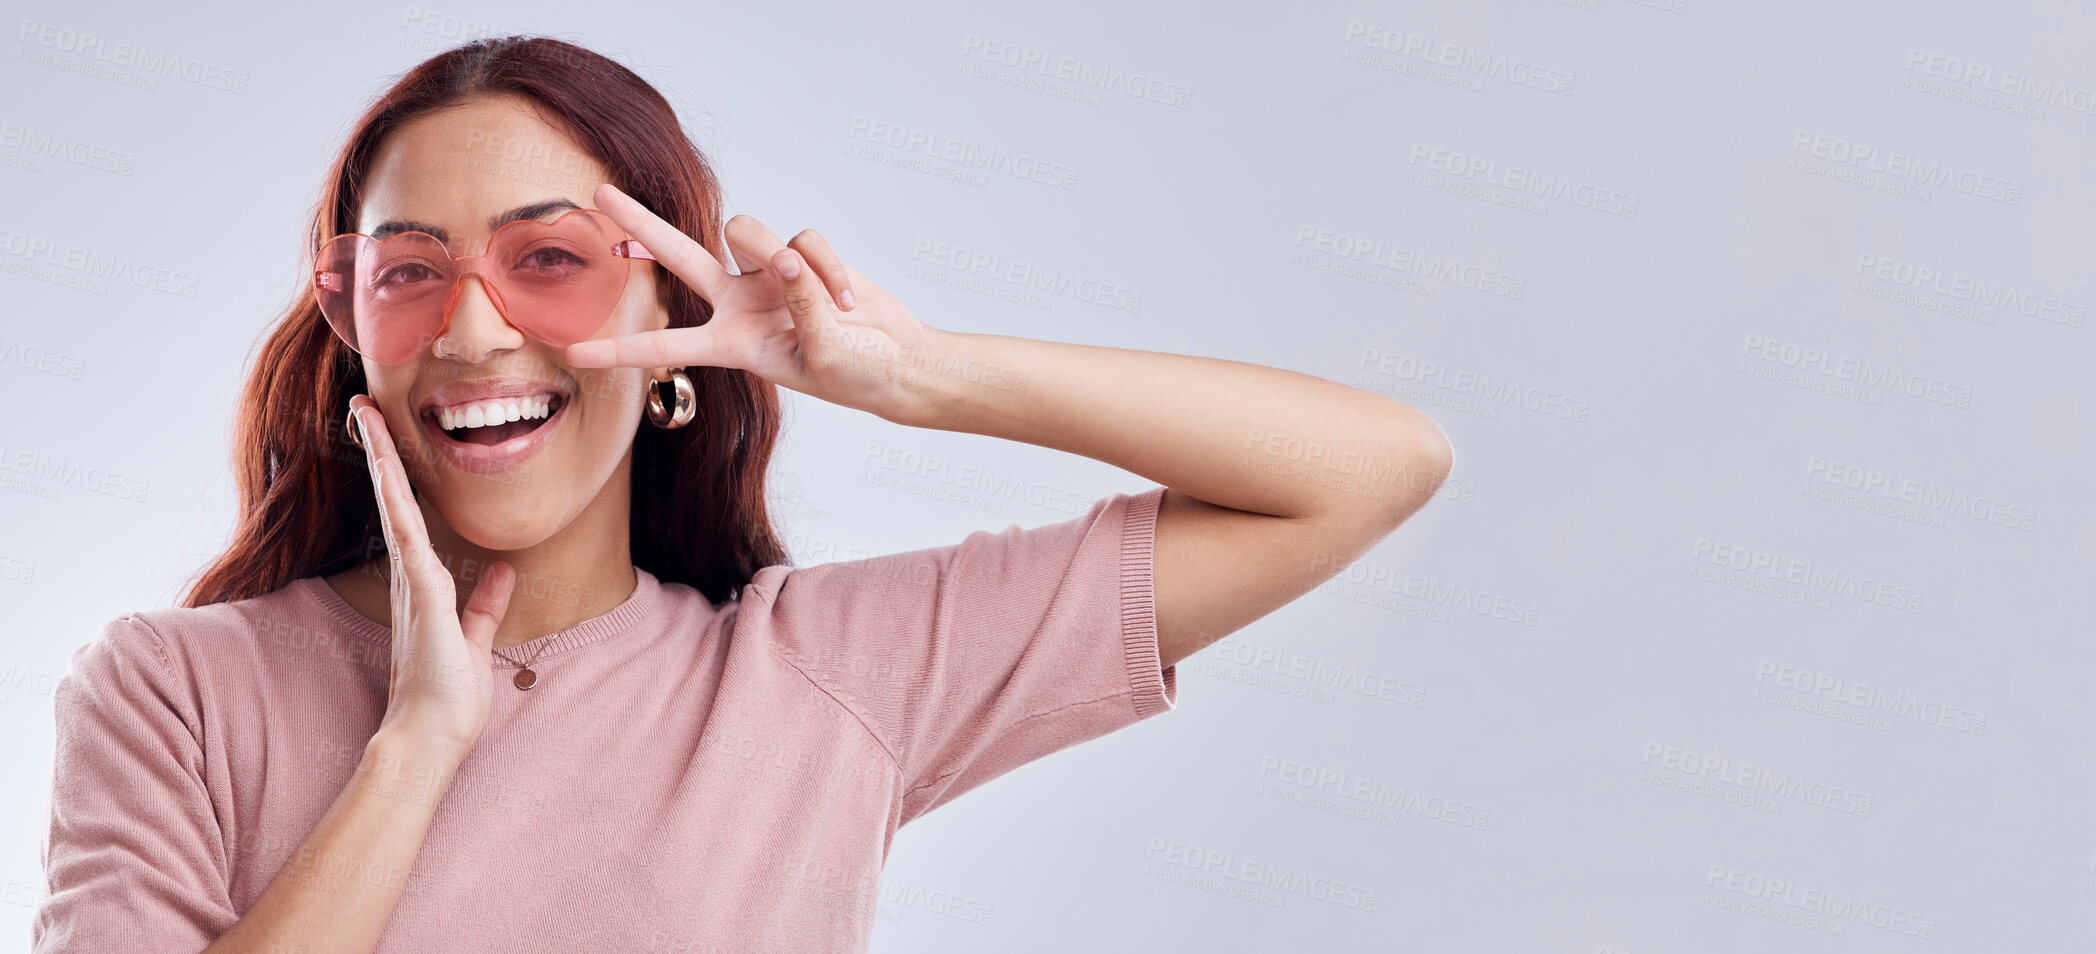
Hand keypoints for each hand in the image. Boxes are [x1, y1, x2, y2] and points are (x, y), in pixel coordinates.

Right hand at [348, 394, 515, 760]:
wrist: (430, 740)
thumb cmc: (448, 699)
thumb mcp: (477, 639)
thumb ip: (486, 605)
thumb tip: (502, 572)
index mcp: (425, 585)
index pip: (412, 517)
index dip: (401, 477)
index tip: (391, 438)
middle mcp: (412, 578)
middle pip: (394, 501)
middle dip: (381, 452)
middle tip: (364, 406)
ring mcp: (414, 586)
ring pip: (396, 509)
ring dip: (383, 462)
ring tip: (368, 416)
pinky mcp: (423, 599)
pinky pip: (410, 542)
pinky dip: (400, 506)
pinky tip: (391, 473)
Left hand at [565, 183, 939, 421]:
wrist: (897, 362)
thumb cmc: (855, 374)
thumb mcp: (821, 354)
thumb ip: (799, 303)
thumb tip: (785, 256)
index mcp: (732, 345)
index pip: (666, 347)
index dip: (619, 352)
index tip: (572, 354)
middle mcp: (740, 304)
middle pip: (679, 255)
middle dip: (640, 224)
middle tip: (599, 192)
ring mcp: (768, 276)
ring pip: (746, 231)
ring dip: (780, 253)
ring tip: (826, 300)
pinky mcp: (803, 256)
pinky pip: (806, 240)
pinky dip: (830, 268)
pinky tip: (847, 299)